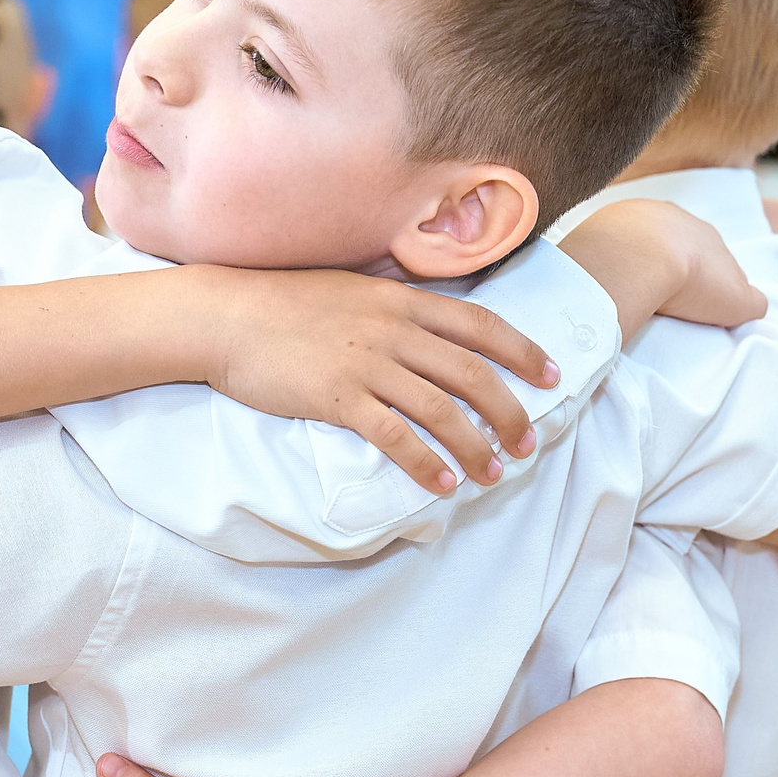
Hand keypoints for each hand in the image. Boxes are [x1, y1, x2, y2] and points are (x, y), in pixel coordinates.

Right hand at [187, 266, 557, 491]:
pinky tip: (439, 484)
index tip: (551, 374)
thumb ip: (393, 311)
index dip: (521, 351)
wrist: (226, 316)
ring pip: (440, 409)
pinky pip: (393, 435)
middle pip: (471, 372)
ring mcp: (366, 362)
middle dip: (509, 411)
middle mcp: (393, 329)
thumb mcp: (351, 292)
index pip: (479, 324)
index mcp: (400, 301)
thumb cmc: (283, 304)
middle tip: (526, 442)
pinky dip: (423, 462)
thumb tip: (429, 334)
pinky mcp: (337, 396)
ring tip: (491, 474)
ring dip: (473, 446)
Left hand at [556, 199, 764, 337]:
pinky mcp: (605, 219)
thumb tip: (752, 303)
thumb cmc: (693, 282)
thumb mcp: (740, 303)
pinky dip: (615, 255)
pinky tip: (612, 274)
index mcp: (710, 235)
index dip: (707, 280)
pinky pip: (613, 239)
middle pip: (678, 244)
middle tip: (664, 295)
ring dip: (642, 257)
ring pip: (644, 238)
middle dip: (674, 264)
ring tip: (635, 286)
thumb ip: (752, 302)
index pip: (714, 258)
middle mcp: (676, 217)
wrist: (638, 258)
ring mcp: (638, 214)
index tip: (696, 300)